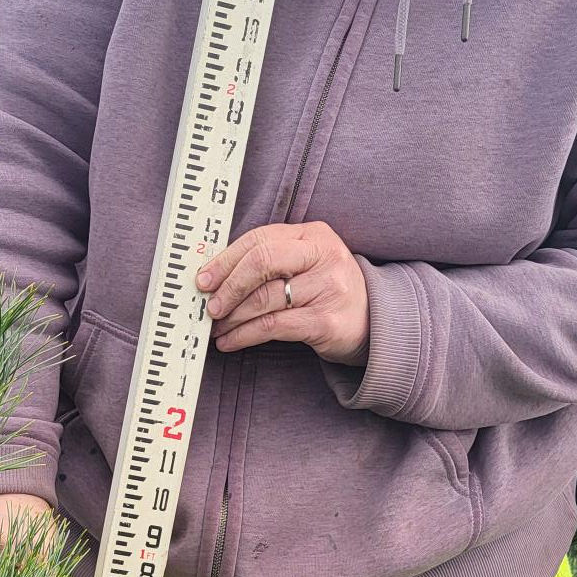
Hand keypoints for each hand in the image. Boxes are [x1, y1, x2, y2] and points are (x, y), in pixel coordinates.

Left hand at [196, 221, 369, 363]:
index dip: (226, 260)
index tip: (203, 280)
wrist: (372, 322)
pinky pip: (273, 326)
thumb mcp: (306, 265)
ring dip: (232, 317)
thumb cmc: (327, 292)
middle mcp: (323, 255)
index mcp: (313, 235)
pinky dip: (244, 335)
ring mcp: (328, 288)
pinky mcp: (326, 321)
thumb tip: (215, 277)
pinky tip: (230, 341)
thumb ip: (269, 262)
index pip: (260, 239)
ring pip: (264, 298)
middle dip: (228, 286)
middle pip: (262, 261)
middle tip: (209, 306)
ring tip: (216, 328)